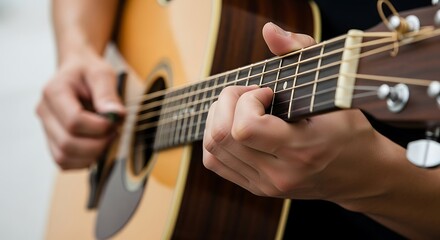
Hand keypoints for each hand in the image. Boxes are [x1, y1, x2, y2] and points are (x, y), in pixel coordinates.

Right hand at [36, 48, 124, 169]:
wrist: (77, 71)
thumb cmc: (88, 71)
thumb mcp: (102, 73)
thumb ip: (108, 93)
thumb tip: (115, 115)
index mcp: (54, 92)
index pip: (74, 121)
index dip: (99, 127)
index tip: (116, 121)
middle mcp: (45, 112)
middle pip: (67, 144)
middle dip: (98, 144)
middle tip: (115, 132)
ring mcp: (46, 128)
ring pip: (63, 157)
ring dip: (91, 155)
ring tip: (107, 139)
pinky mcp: (52, 140)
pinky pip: (64, 162)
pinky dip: (84, 161)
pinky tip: (97, 147)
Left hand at [202, 22, 397, 204]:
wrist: (360, 175)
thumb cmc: (349, 131)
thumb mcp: (335, 89)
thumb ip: (301, 53)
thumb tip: (269, 31)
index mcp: (300, 150)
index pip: (245, 128)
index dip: (247, 101)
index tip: (267, 92)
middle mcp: (278, 173)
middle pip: (222, 135)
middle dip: (227, 102)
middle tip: (250, 94)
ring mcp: (265, 185)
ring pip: (213, 149)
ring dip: (218, 117)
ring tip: (242, 108)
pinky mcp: (256, 188)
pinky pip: (215, 161)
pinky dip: (217, 138)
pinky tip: (237, 125)